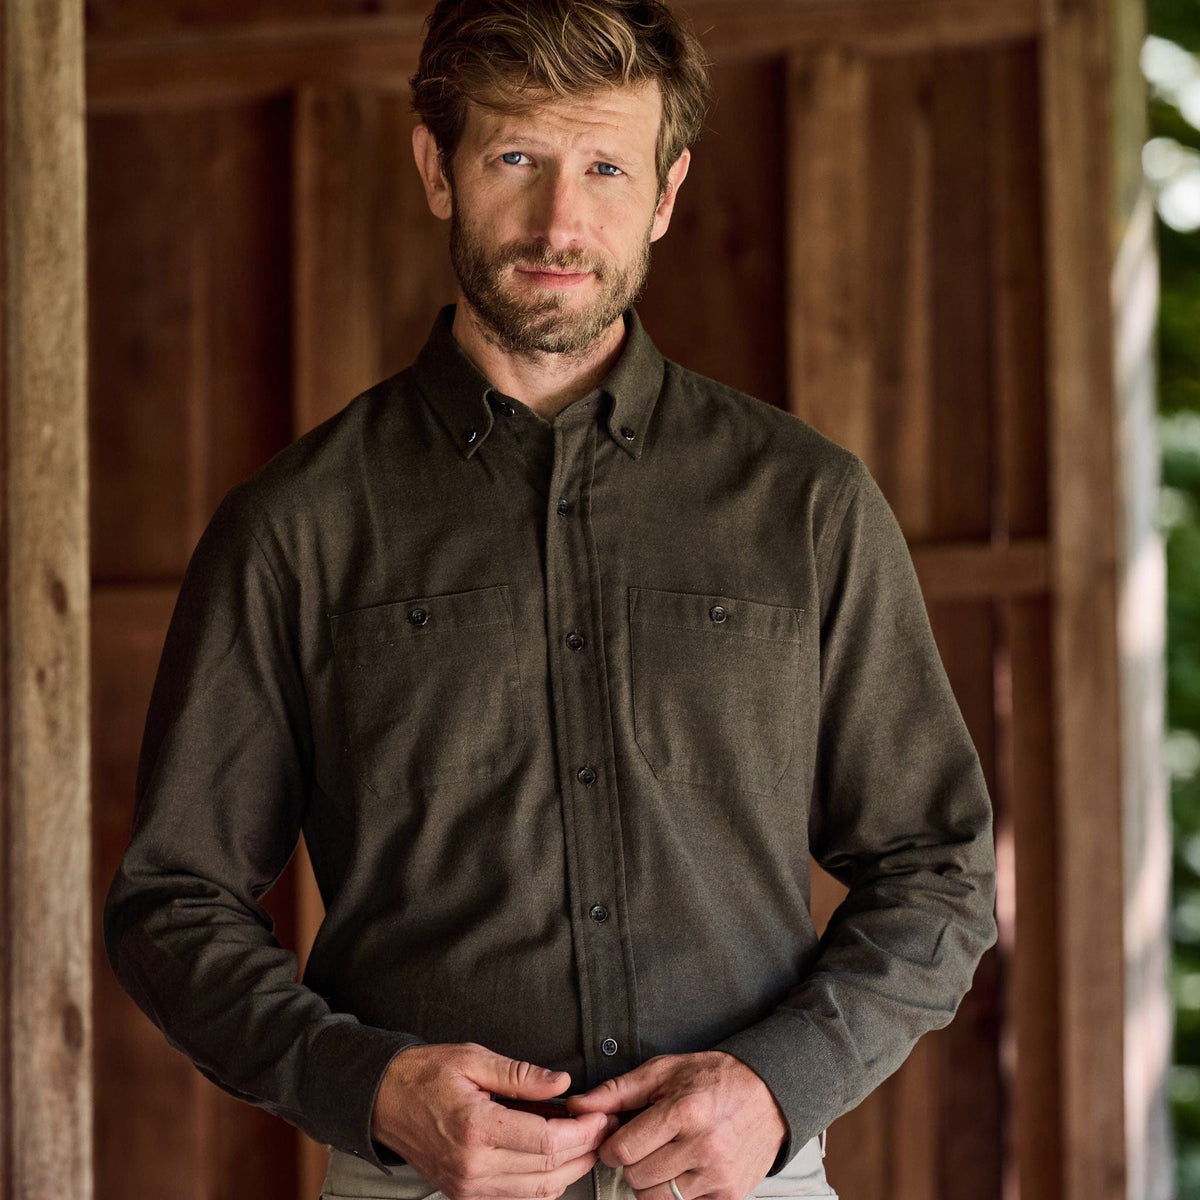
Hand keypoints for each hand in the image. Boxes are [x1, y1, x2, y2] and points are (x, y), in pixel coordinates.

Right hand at [370, 1042, 617, 1199]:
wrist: (383, 1101)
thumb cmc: (425, 1074)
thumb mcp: (473, 1058)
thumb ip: (521, 1075)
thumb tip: (562, 1084)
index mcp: (476, 1130)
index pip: (547, 1143)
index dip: (583, 1132)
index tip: (602, 1115)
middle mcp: (474, 1167)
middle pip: (548, 1171)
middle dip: (585, 1150)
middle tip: (605, 1126)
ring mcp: (469, 1186)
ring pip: (537, 1191)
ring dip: (570, 1169)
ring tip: (587, 1139)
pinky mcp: (466, 1192)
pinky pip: (518, 1195)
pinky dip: (545, 1179)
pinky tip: (557, 1155)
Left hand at [565, 1052, 785, 1199]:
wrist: (769, 1093)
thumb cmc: (713, 1078)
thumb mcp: (663, 1071)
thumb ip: (617, 1091)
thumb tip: (579, 1106)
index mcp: (683, 1111)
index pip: (623, 1150)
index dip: (611, 1146)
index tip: (617, 1138)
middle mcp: (702, 1146)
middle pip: (636, 1178)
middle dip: (632, 1162)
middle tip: (646, 1143)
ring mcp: (717, 1174)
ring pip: (656, 1198)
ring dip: (651, 1180)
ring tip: (664, 1155)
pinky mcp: (728, 1194)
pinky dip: (676, 1191)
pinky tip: (684, 1167)